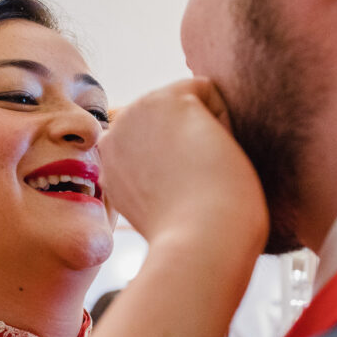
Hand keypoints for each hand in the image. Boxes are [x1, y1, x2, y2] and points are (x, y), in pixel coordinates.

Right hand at [98, 78, 267, 250]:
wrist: (200, 244)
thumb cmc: (195, 236)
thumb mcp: (158, 204)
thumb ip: (153, 174)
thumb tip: (171, 150)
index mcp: (112, 163)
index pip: (159, 140)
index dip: (183, 166)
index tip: (183, 199)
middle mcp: (115, 136)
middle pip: (175, 120)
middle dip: (194, 146)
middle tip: (195, 188)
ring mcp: (135, 114)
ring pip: (192, 103)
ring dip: (209, 135)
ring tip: (203, 174)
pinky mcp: (165, 100)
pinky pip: (211, 92)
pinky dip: (224, 123)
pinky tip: (212, 157)